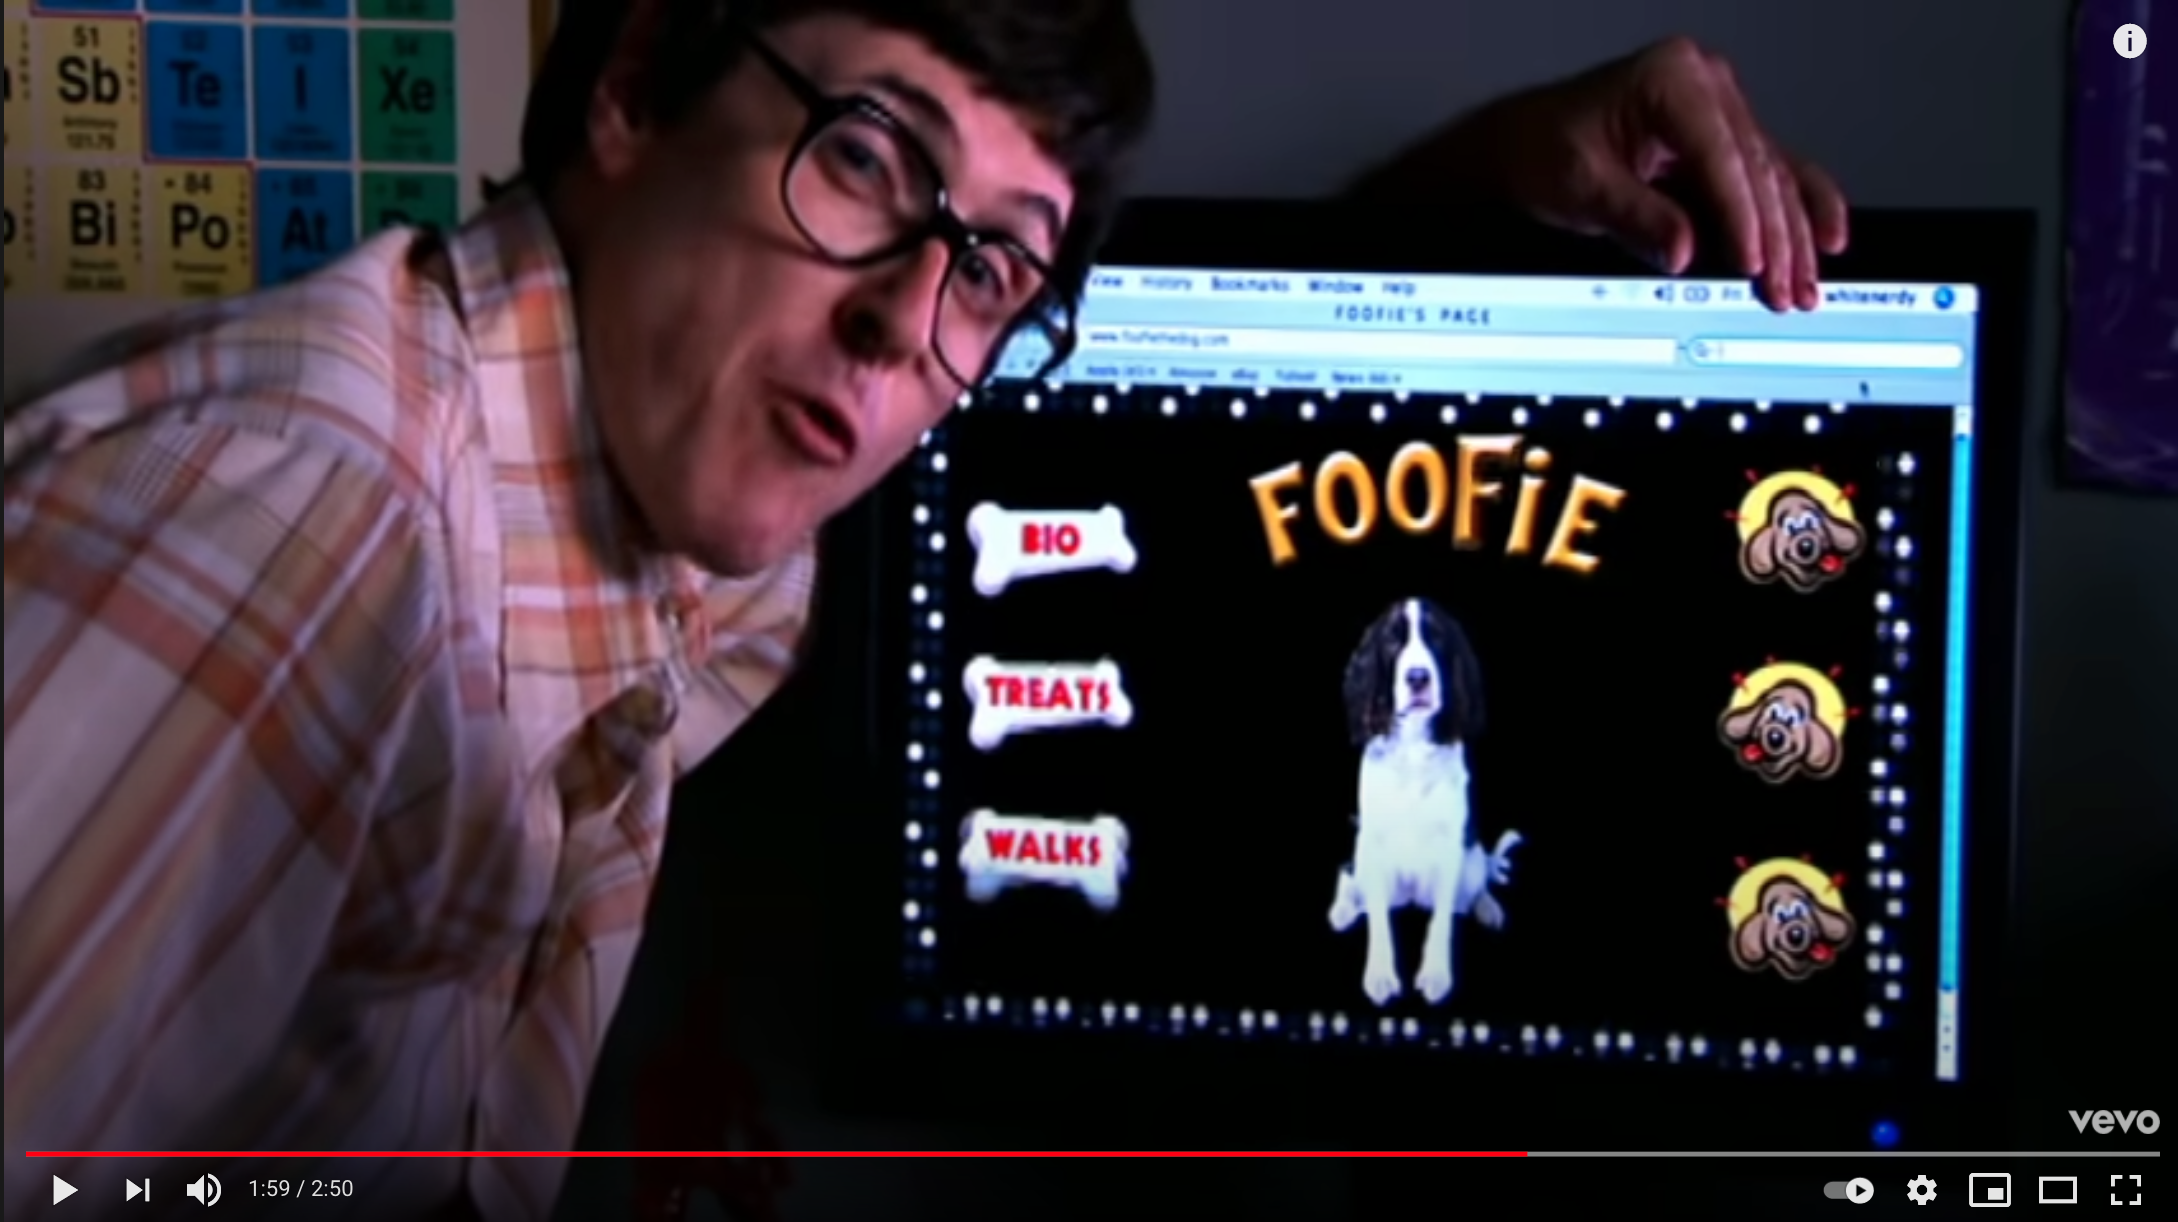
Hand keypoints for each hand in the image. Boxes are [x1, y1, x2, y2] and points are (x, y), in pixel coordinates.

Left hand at [1357, 37, 1847, 309]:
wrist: (1526, 144)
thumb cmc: (1544, 150)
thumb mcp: (1581, 187)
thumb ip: (1636, 219)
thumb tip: (1685, 253)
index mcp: (1670, 77)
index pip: (1720, 155)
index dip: (1741, 216)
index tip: (1752, 264)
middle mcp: (1705, 84)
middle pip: (1756, 169)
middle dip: (1774, 238)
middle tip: (1783, 290)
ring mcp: (1720, 109)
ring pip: (1773, 177)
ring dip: (1791, 236)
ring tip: (1803, 286)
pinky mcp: (1723, 139)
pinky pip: (1773, 174)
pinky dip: (1799, 209)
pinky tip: (1825, 239)